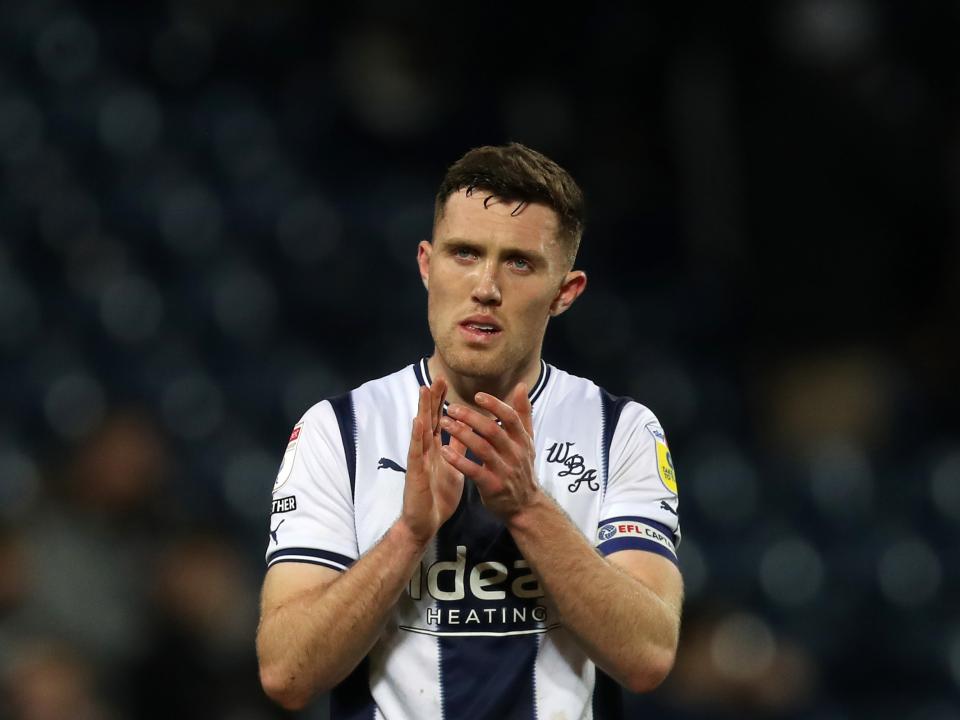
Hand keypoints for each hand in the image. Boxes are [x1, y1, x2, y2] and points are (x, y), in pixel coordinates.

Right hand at [400, 378, 465, 545]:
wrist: (426, 522)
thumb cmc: (437, 496)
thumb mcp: (453, 467)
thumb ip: (457, 450)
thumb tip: (465, 432)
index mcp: (436, 449)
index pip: (439, 420)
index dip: (441, 401)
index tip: (445, 382)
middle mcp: (426, 450)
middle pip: (429, 419)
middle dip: (433, 398)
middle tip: (437, 377)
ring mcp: (419, 459)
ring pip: (420, 430)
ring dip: (422, 409)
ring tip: (424, 389)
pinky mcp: (415, 472)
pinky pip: (417, 452)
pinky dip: (417, 435)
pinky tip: (418, 421)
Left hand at [439, 383, 539, 520]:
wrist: (525, 505)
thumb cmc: (522, 467)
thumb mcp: (527, 440)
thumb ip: (523, 413)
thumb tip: (521, 386)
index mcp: (522, 440)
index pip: (510, 417)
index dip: (494, 405)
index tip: (476, 395)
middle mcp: (515, 453)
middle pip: (493, 431)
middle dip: (471, 418)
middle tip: (451, 408)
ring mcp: (504, 471)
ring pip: (482, 449)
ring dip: (462, 435)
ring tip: (444, 423)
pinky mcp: (493, 486)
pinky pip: (474, 471)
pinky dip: (459, 461)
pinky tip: (445, 451)